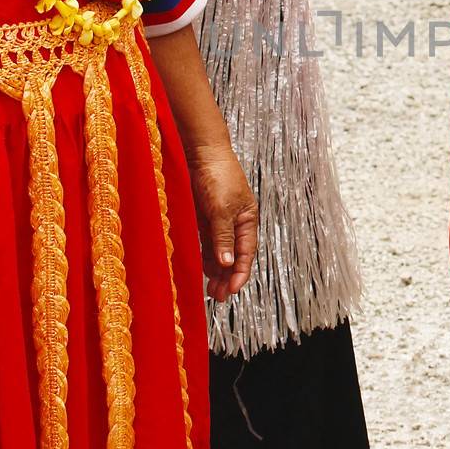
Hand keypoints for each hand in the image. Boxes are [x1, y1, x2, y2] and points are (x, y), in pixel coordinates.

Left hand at [187, 141, 257, 303]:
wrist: (201, 151)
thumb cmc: (218, 176)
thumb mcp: (222, 209)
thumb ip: (223, 237)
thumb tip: (226, 263)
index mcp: (248, 219)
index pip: (246, 253)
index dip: (240, 273)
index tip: (231, 291)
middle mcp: (236, 222)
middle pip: (234, 256)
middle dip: (227, 277)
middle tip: (217, 297)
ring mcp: (219, 221)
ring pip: (220, 252)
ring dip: (216, 271)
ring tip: (209, 290)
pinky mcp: (204, 217)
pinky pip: (207, 243)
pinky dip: (206, 257)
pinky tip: (202, 270)